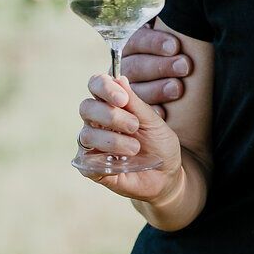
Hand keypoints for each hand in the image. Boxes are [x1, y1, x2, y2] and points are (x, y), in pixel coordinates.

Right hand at [76, 74, 182, 200]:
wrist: (167, 176)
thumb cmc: (160, 145)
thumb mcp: (153, 122)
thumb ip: (136, 103)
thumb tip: (119, 77)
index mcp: (111, 104)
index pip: (96, 85)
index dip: (105, 87)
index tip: (123, 99)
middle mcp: (97, 122)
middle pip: (86, 107)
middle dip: (110, 115)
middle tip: (134, 126)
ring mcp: (92, 145)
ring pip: (87, 134)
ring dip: (113, 140)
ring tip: (135, 149)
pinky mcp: (90, 167)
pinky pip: (86, 162)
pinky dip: (103, 161)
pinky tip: (121, 164)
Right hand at [120, 23, 191, 111]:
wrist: (178, 99)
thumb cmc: (182, 57)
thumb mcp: (176, 40)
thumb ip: (178, 29)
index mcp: (133, 45)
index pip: (138, 41)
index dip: (155, 43)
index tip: (176, 46)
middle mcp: (125, 66)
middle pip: (136, 65)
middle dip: (161, 66)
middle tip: (185, 66)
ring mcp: (123, 90)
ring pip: (135, 89)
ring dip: (157, 89)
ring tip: (178, 89)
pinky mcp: (129, 111)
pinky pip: (135, 113)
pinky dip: (151, 112)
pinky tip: (164, 113)